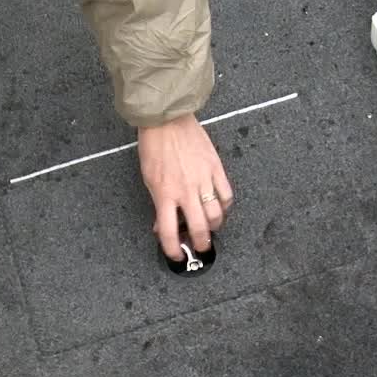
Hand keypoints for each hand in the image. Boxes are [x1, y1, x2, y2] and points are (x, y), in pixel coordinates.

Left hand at [138, 114, 233, 259]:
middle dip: (202, 244)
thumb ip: (159, 204)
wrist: (167, 120)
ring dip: (215, 226)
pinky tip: (220, 206)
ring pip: (217, 214)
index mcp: (164, 194)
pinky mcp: (216, 168)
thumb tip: (162, 225)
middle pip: (200, 228)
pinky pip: (227, 194)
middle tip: (202, 247)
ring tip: (211, 227)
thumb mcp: (149, 180)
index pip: (169, 232)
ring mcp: (203, 180)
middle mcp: (185, 190)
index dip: (172, 249)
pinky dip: (225, 205)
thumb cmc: (154, 147)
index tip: (176, 255)